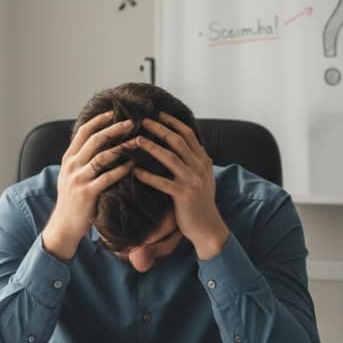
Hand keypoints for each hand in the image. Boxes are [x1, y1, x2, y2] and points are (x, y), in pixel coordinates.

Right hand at [42, 112, 132, 259]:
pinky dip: (121, 170)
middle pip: (95, 140)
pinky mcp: (88, 193)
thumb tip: (96, 141)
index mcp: (69, 158)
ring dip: (122, 147)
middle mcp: (72, 166)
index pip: (84, 132)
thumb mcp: (71, 175)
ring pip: (103, 157)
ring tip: (137, 141)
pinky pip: (107, 178)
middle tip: (131, 122)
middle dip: (114, 129)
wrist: (64, 225)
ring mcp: (79, 179)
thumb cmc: (73, 200)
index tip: (114, 112)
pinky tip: (133, 165)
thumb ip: (81, 159)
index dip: (99, 120)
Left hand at [130, 113, 229, 259]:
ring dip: (151, 147)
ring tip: (136, 140)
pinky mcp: (183, 195)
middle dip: (160, 129)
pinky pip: (162, 182)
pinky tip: (135, 171)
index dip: (173, 122)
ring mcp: (192, 181)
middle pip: (178, 141)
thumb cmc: (202, 204)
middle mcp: (199, 167)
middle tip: (143, 121)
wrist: (208, 227)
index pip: (189, 135)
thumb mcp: (205, 178)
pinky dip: (148, 176)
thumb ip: (199, 163)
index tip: (159, 114)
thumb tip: (196, 148)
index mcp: (204, 161)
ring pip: (169, 158)